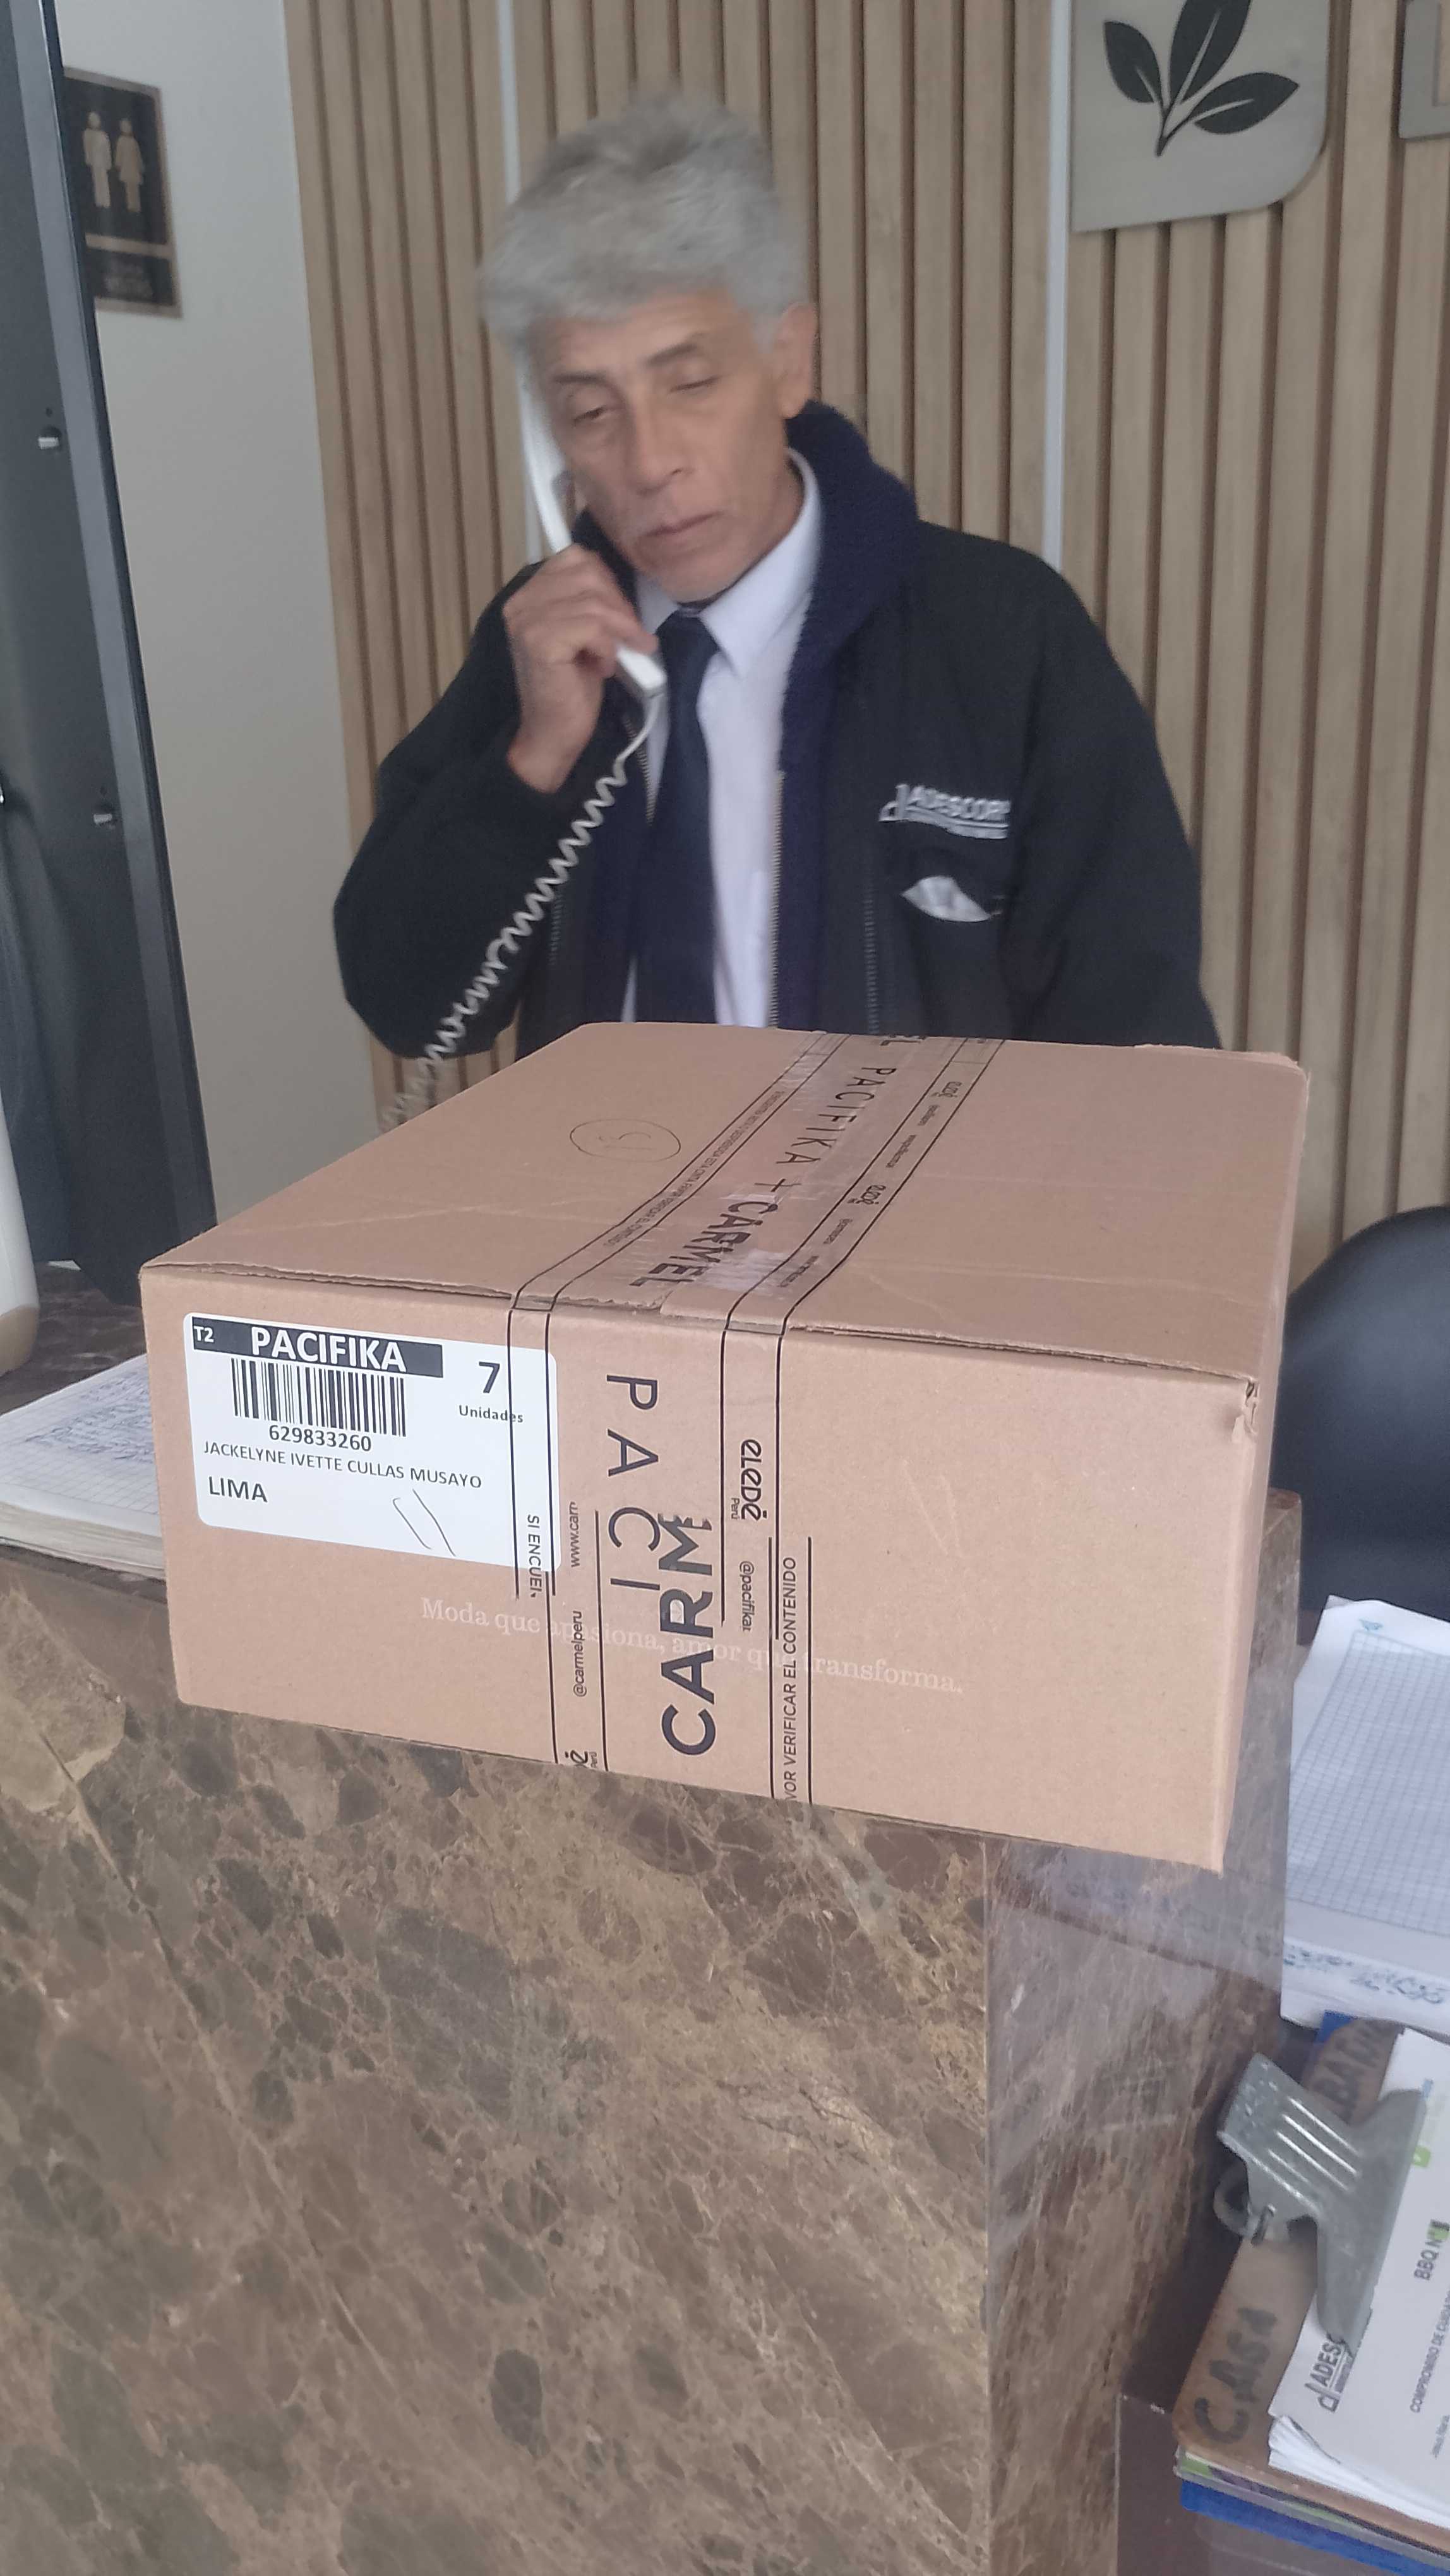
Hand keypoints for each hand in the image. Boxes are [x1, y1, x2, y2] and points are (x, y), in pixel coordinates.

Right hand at [504, 548, 656, 793]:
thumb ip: (589, 602)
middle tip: (629, 636)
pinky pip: (591, 626)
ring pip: (593, 601)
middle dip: (618, 604)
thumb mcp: (584, 633)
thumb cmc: (572, 686)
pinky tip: (604, 667)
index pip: (576, 558)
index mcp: (529, 594)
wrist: (555, 734)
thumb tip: (619, 584)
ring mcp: (527, 621)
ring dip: (619, 629)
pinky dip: (607, 647)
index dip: (608, 582)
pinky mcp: (539, 642)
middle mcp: (521, 602)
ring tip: (621, 654)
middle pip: (587, 572)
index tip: (621, 615)